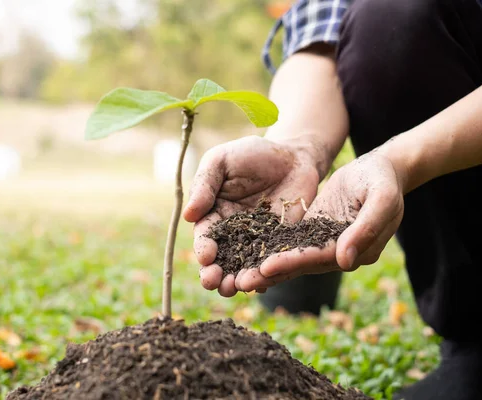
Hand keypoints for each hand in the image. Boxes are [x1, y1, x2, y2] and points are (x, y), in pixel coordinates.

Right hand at [182, 135, 321, 296]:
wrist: (294, 156)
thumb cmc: (252, 153)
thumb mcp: (221, 160)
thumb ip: (204, 184)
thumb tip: (188, 215)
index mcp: (213, 214)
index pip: (205, 236)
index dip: (203, 248)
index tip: (206, 255)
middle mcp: (232, 233)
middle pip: (220, 260)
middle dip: (214, 273)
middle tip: (213, 283)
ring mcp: (257, 241)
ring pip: (244, 267)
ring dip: (237, 280)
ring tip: (237, 288)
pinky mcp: (281, 245)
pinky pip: (272, 264)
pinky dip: (267, 276)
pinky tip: (264, 283)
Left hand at [236, 152, 404, 291]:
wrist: (380, 170)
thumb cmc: (384, 181)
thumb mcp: (382, 198)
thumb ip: (367, 228)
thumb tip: (346, 261)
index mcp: (358, 250)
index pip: (319, 258)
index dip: (292, 262)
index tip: (267, 267)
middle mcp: (337, 253)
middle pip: (299, 265)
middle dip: (270, 274)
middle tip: (240, 282)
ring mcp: (322, 243)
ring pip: (289, 258)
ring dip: (263, 268)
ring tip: (235, 277)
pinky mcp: (310, 232)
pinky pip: (287, 244)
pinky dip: (267, 251)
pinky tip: (243, 257)